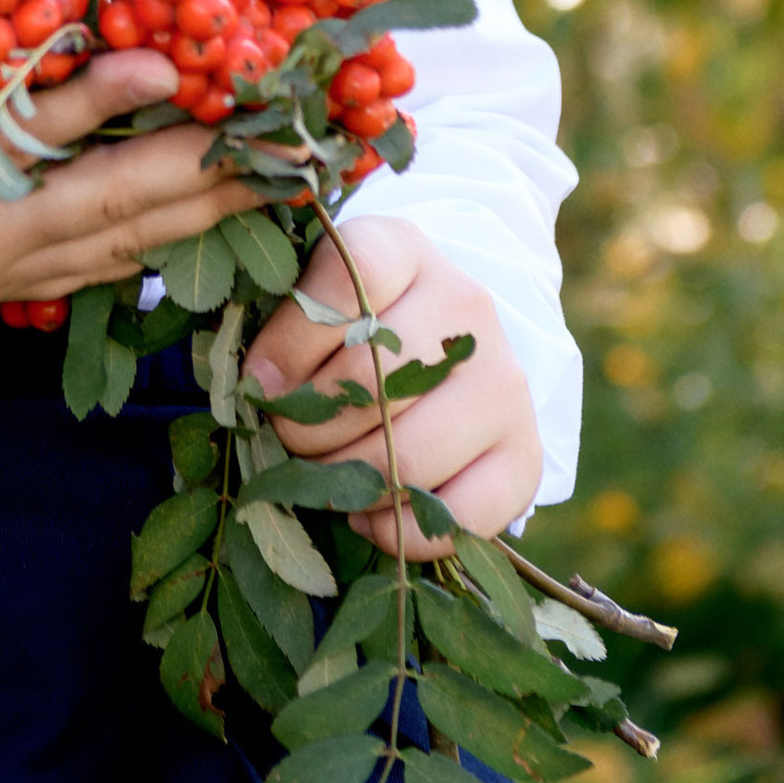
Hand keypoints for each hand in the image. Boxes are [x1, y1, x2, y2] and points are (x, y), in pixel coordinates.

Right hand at [0, 17, 264, 376]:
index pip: (22, 144)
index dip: (97, 100)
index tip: (166, 60)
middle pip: (110, 207)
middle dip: (204, 169)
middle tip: (290, 133)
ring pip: (116, 240)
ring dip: (202, 205)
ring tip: (284, 169)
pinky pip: (91, 260)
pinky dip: (157, 232)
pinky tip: (204, 209)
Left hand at [241, 215, 539, 557]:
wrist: (445, 340)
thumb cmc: (355, 322)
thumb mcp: (315, 294)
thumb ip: (284, 324)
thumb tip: (258, 388)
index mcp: (404, 250)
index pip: (349, 281)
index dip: (290, 341)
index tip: (258, 381)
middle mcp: (466, 308)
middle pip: (373, 379)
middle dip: (308, 426)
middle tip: (289, 437)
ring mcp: (504, 381)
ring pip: (412, 454)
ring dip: (349, 483)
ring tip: (326, 476)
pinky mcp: (525, 453)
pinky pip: (465, 515)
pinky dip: (403, 532)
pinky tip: (370, 516)